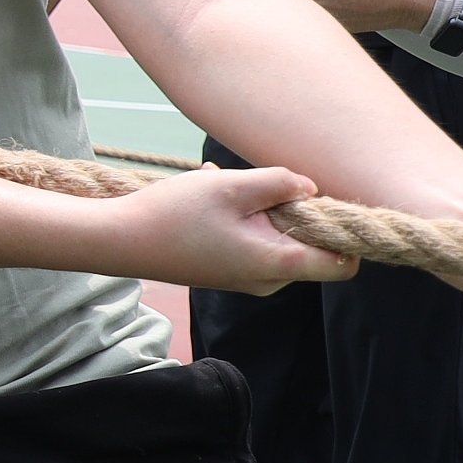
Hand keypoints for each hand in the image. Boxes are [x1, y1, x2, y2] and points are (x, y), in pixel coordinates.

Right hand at [115, 164, 351, 292]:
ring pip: (282, 241)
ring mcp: (248, 280)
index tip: (322, 202)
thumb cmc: (172, 215)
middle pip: (312, 247)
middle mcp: (269, 280)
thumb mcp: (230, 186)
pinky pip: (257, 244)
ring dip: (265, 211)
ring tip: (226, 191)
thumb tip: (311, 187)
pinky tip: (213, 200)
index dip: (345, 232)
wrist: (117, 242)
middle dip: (296, 213)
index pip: (344, 262)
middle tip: (257, 188)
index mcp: (277, 263)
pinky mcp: (229, 273)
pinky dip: (246, 221)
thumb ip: (281, 182)